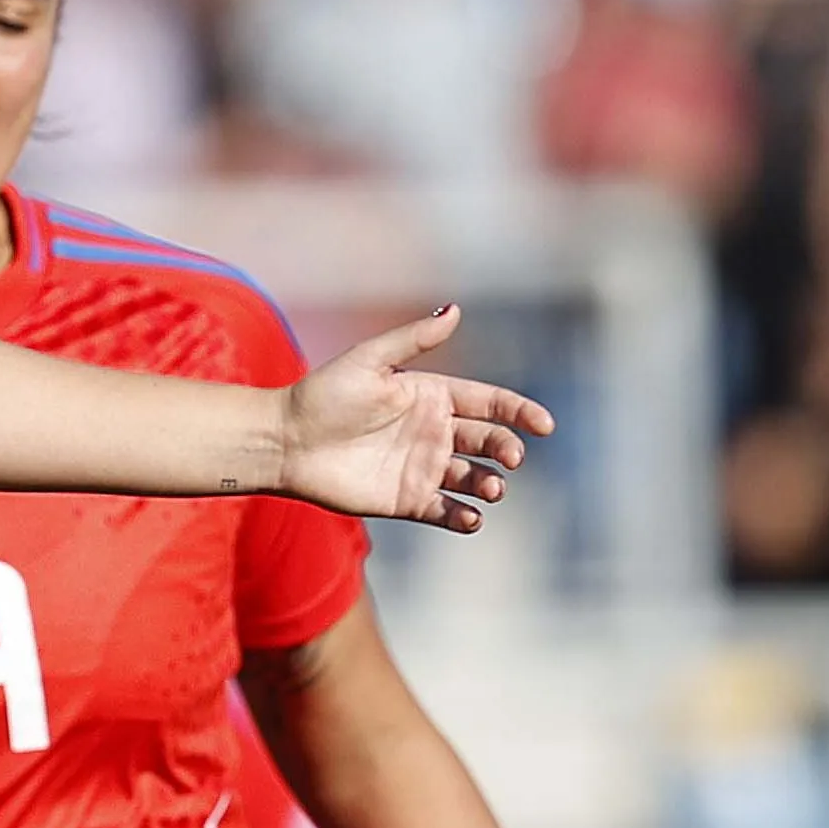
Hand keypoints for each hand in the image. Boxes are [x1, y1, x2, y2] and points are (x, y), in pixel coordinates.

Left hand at [277, 309, 550, 532]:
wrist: (285, 440)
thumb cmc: (323, 394)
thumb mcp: (370, 361)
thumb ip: (414, 340)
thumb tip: (456, 309)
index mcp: (433, 396)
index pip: (491, 402)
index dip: (520, 412)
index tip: (543, 425)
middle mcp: (435, 432)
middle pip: (489, 441)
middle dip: (507, 450)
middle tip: (511, 460)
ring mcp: (423, 468)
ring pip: (473, 478)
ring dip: (490, 484)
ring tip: (492, 488)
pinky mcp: (407, 501)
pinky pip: (446, 511)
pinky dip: (464, 517)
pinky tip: (473, 518)